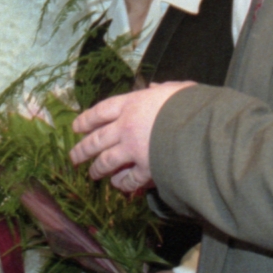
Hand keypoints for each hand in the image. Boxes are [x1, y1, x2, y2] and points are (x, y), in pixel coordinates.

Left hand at [70, 82, 192, 192]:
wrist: (198, 127)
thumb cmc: (188, 104)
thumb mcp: (175, 89)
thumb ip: (162, 89)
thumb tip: (155, 87)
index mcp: (132, 104)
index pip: (101, 111)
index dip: (86, 120)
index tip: (76, 128)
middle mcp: (126, 127)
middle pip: (97, 139)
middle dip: (83, 149)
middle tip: (74, 157)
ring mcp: (133, 149)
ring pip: (106, 161)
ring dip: (97, 169)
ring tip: (92, 174)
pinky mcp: (145, 168)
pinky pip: (129, 179)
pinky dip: (122, 183)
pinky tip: (119, 186)